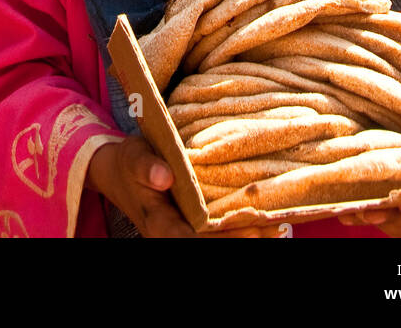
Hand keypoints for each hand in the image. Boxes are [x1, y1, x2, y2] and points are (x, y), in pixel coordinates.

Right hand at [86, 133, 281, 237]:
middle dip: (241, 239)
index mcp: (158, 222)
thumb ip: (145, 166)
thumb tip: (164, 176)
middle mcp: (174, 234)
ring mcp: (185, 232)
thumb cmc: (129, 162)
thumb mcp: (132, 156)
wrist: (122, 173)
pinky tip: (268, 223)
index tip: (249, 232)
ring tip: (279, 229)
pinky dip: (242, 228)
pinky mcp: (195, 225)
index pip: (189, 239)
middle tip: (275, 230)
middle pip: (210, 244)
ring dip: (247, 236)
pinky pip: (219, 232)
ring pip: (218, 240)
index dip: (219, 240)